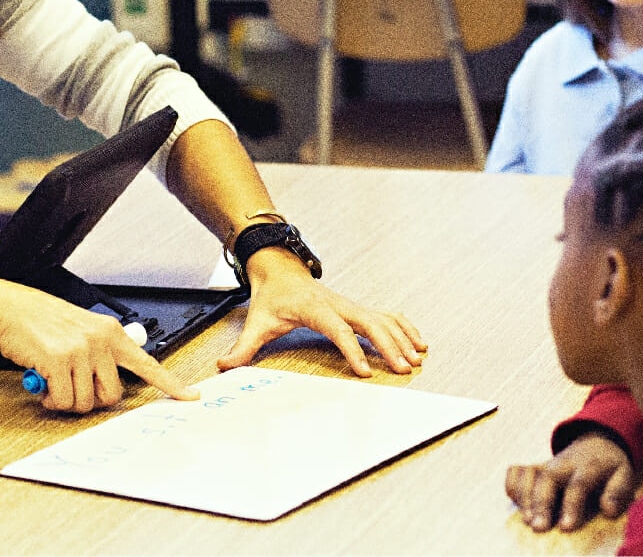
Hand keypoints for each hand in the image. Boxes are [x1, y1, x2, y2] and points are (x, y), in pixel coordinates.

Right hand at [0, 278, 198, 412]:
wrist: (7, 308)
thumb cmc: (40, 321)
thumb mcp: (81, 329)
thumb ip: (99, 353)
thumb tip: (105, 388)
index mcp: (111, 332)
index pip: (147, 363)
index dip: (170, 384)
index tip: (191, 396)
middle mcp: (101, 340)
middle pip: (112, 396)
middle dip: (90, 400)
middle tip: (70, 388)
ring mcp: (81, 350)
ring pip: (85, 403)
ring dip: (65, 401)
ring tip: (51, 382)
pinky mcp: (58, 361)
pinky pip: (62, 400)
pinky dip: (50, 399)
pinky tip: (41, 382)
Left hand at [215, 248, 425, 375]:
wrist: (281, 270)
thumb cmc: (272, 297)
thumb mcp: (256, 321)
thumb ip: (243, 347)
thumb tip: (224, 367)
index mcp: (315, 307)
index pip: (338, 330)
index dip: (352, 350)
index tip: (365, 371)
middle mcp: (338, 303)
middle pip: (370, 323)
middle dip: (389, 346)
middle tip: (404, 369)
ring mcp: (351, 304)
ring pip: (383, 319)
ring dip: (402, 338)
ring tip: (418, 358)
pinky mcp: (356, 308)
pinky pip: (386, 316)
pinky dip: (404, 327)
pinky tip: (419, 342)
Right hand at [505, 432, 634, 532]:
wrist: (597, 442)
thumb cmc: (610, 467)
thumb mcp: (624, 475)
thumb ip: (617, 492)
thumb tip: (607, 511)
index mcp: (589, 466)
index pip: (578, 484)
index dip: (571, 505)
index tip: (566, 527)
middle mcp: (564, 463)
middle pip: (548, 477)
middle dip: (540, 502)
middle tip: (538, 527)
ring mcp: (547, 463)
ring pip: (529, 473)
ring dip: (524, 496)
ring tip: (527, 520)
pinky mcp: (535, 466)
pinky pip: (516, 471)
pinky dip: (512, 485)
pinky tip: (516, 503)